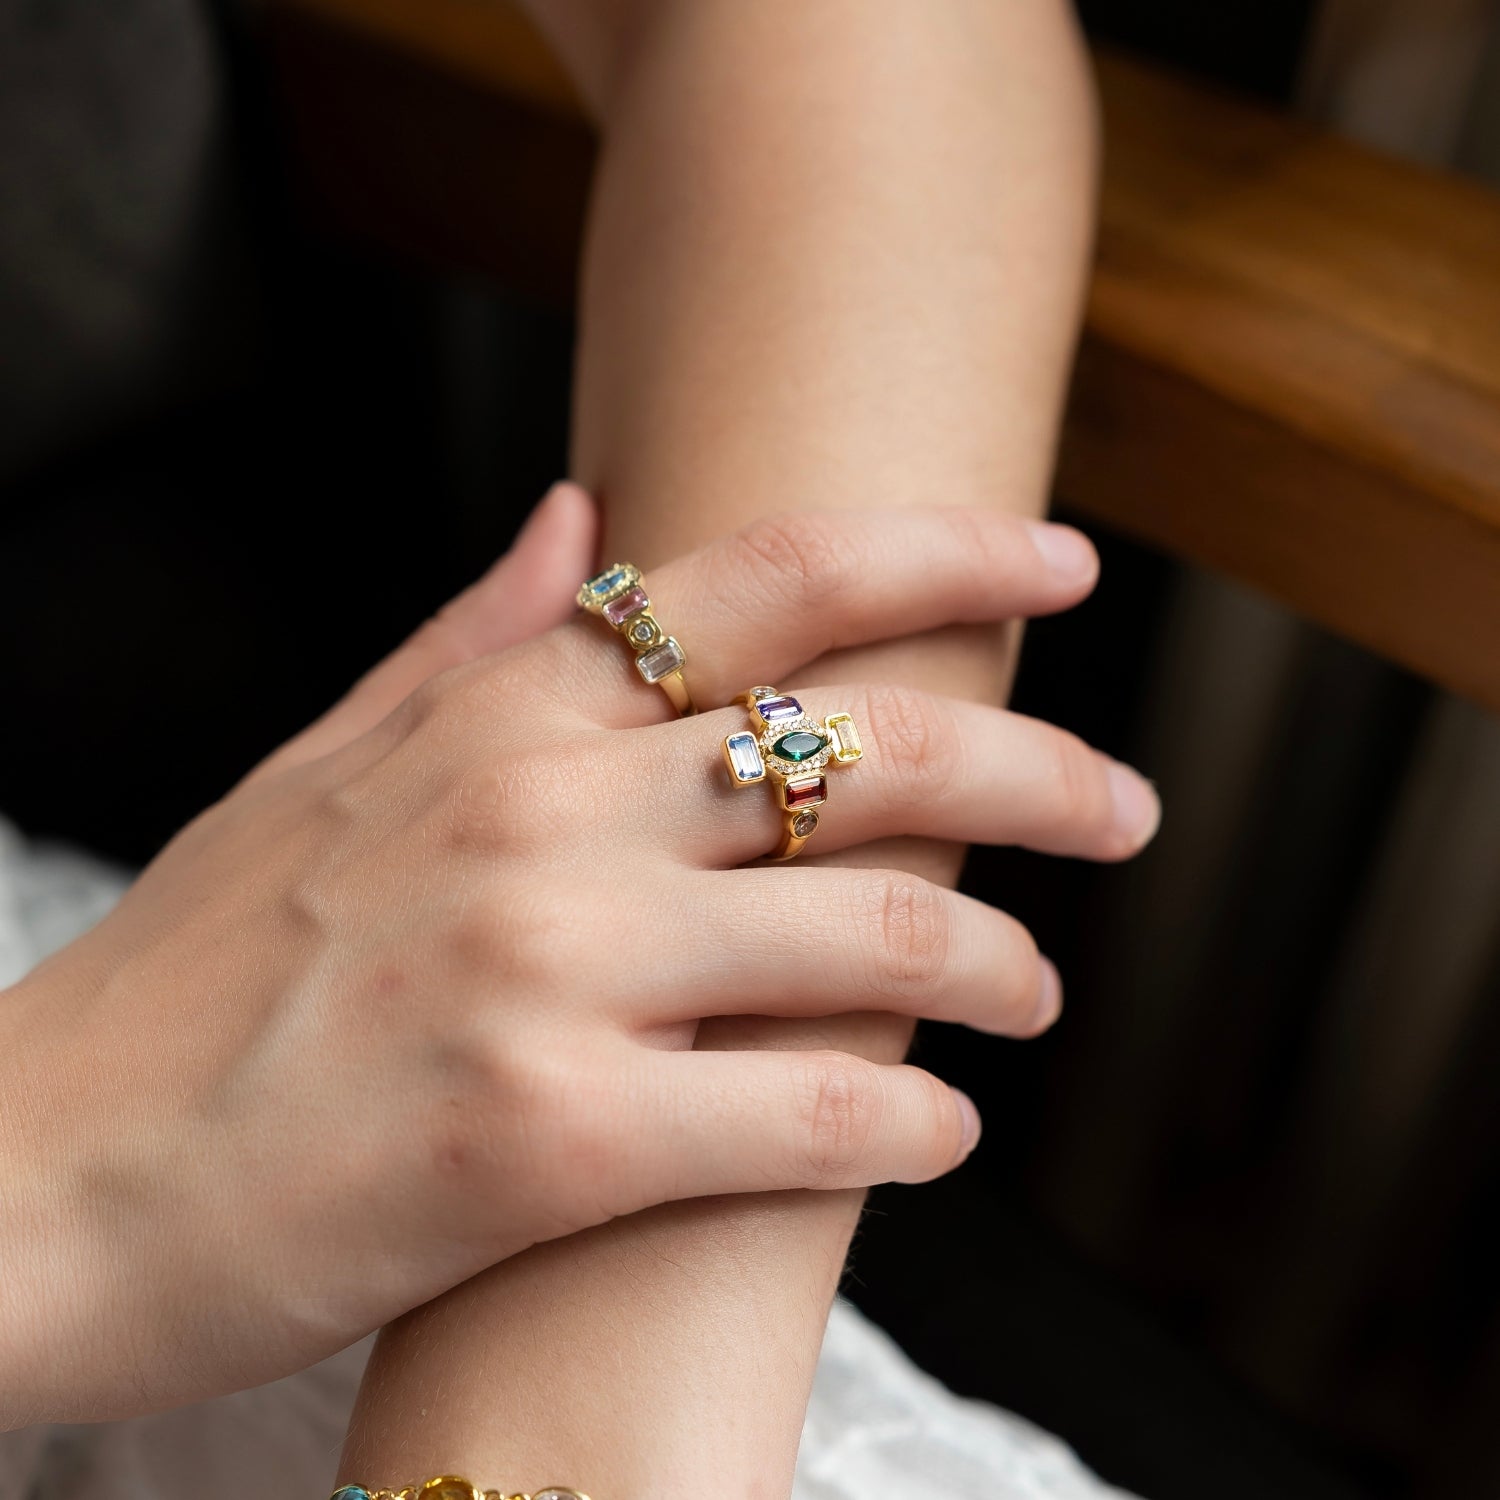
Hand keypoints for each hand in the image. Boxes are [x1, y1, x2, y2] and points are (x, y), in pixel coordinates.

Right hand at [0, 493, 1156, 1425]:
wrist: (46, 1178)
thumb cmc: (197, 975)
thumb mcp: (324, 765)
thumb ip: (476, 635)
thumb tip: (592, 512)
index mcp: (499, 715)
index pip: (772, 582)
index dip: (944, 553)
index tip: (1064, 563)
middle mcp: (540, 818)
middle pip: (864, 754)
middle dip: (1038, 777)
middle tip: (1130, 810)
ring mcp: (548, 975)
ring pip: (870, 938)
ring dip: (996, 968)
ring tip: (1039, 992)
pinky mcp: (546, 1141)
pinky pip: (805, 1113)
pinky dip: (906, 1121)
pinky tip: (943, 1131)